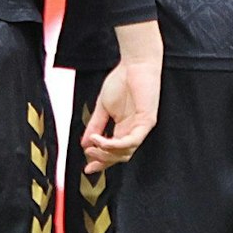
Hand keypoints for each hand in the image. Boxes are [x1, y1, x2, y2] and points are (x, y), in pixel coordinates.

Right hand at [82, 33, 162, 173]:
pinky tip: (100, 139)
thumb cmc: (121, 81)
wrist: (135, 64)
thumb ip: (95, 125)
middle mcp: (134, 131)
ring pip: (126, 152)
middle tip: (88, 156)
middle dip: (103, 160)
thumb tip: (85, 142)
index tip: (87, 168)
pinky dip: (114, 144)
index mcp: (124, 128)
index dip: (101, 161)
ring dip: (107, 152)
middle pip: (120, 156)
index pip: (114, 152)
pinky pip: (131, 141)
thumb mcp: (102, 107)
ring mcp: (141, 128)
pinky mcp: (147, 122)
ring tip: (92, 146)